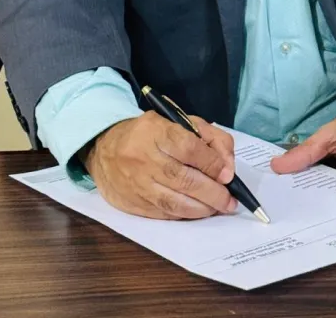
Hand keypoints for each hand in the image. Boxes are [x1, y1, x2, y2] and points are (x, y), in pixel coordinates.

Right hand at [84, 112, 236, 219]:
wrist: (105, 149)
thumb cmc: (150, 133)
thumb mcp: (180, 121)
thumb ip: (209, 137)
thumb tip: (227, 166)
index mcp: (156, 131)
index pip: (189, 148)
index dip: (212, 163)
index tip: (228, 175)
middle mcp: (144, 158)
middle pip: (184, 179)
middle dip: (212, 193)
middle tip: (229, 201)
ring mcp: (136, 183)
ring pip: (174, 201)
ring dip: (201, 209)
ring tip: (218, 208)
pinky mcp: (131, 203)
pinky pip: (163, 213)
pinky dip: (184, 215)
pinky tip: (197, 212)